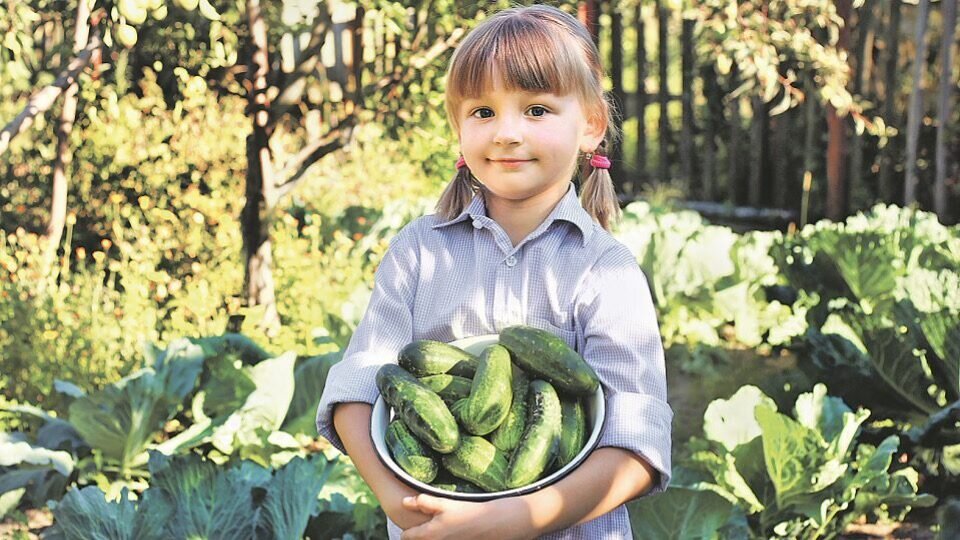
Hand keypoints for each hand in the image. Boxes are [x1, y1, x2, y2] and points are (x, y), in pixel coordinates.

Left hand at [399, 494, 533, 539]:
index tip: (413, 521)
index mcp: (428, 535)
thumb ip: (423, 502)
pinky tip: (453, 531)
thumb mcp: (444, 504)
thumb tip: (404, 502)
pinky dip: (444, 537)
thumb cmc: (468, 512)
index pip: (406, 537)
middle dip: (419, 534)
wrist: (492, 524)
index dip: (408, 528)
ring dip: (432, 535)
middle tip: (427, 522)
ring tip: (443, 526)